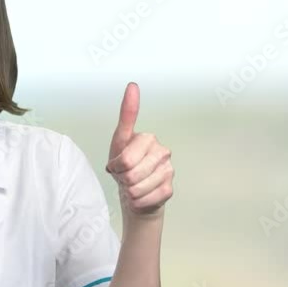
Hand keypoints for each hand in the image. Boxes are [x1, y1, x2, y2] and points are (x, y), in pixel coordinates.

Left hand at [105, 82, 172, 217]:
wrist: (135, 194)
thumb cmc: (123, 167)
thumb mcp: (117, 144)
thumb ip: (126, 119)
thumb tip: (133, 86)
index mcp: (147, 138)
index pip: (127, 156)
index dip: (117, 165)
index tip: (119, 160)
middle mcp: (161, 151)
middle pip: (130, 172)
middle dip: (122, 178)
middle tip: (124, 177)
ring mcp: (168, 169)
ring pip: (138, 186)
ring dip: (129, 191)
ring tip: (132, 185)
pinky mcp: (170, 187)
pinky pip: (147, 197)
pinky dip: (138, 201)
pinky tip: (141, 195)